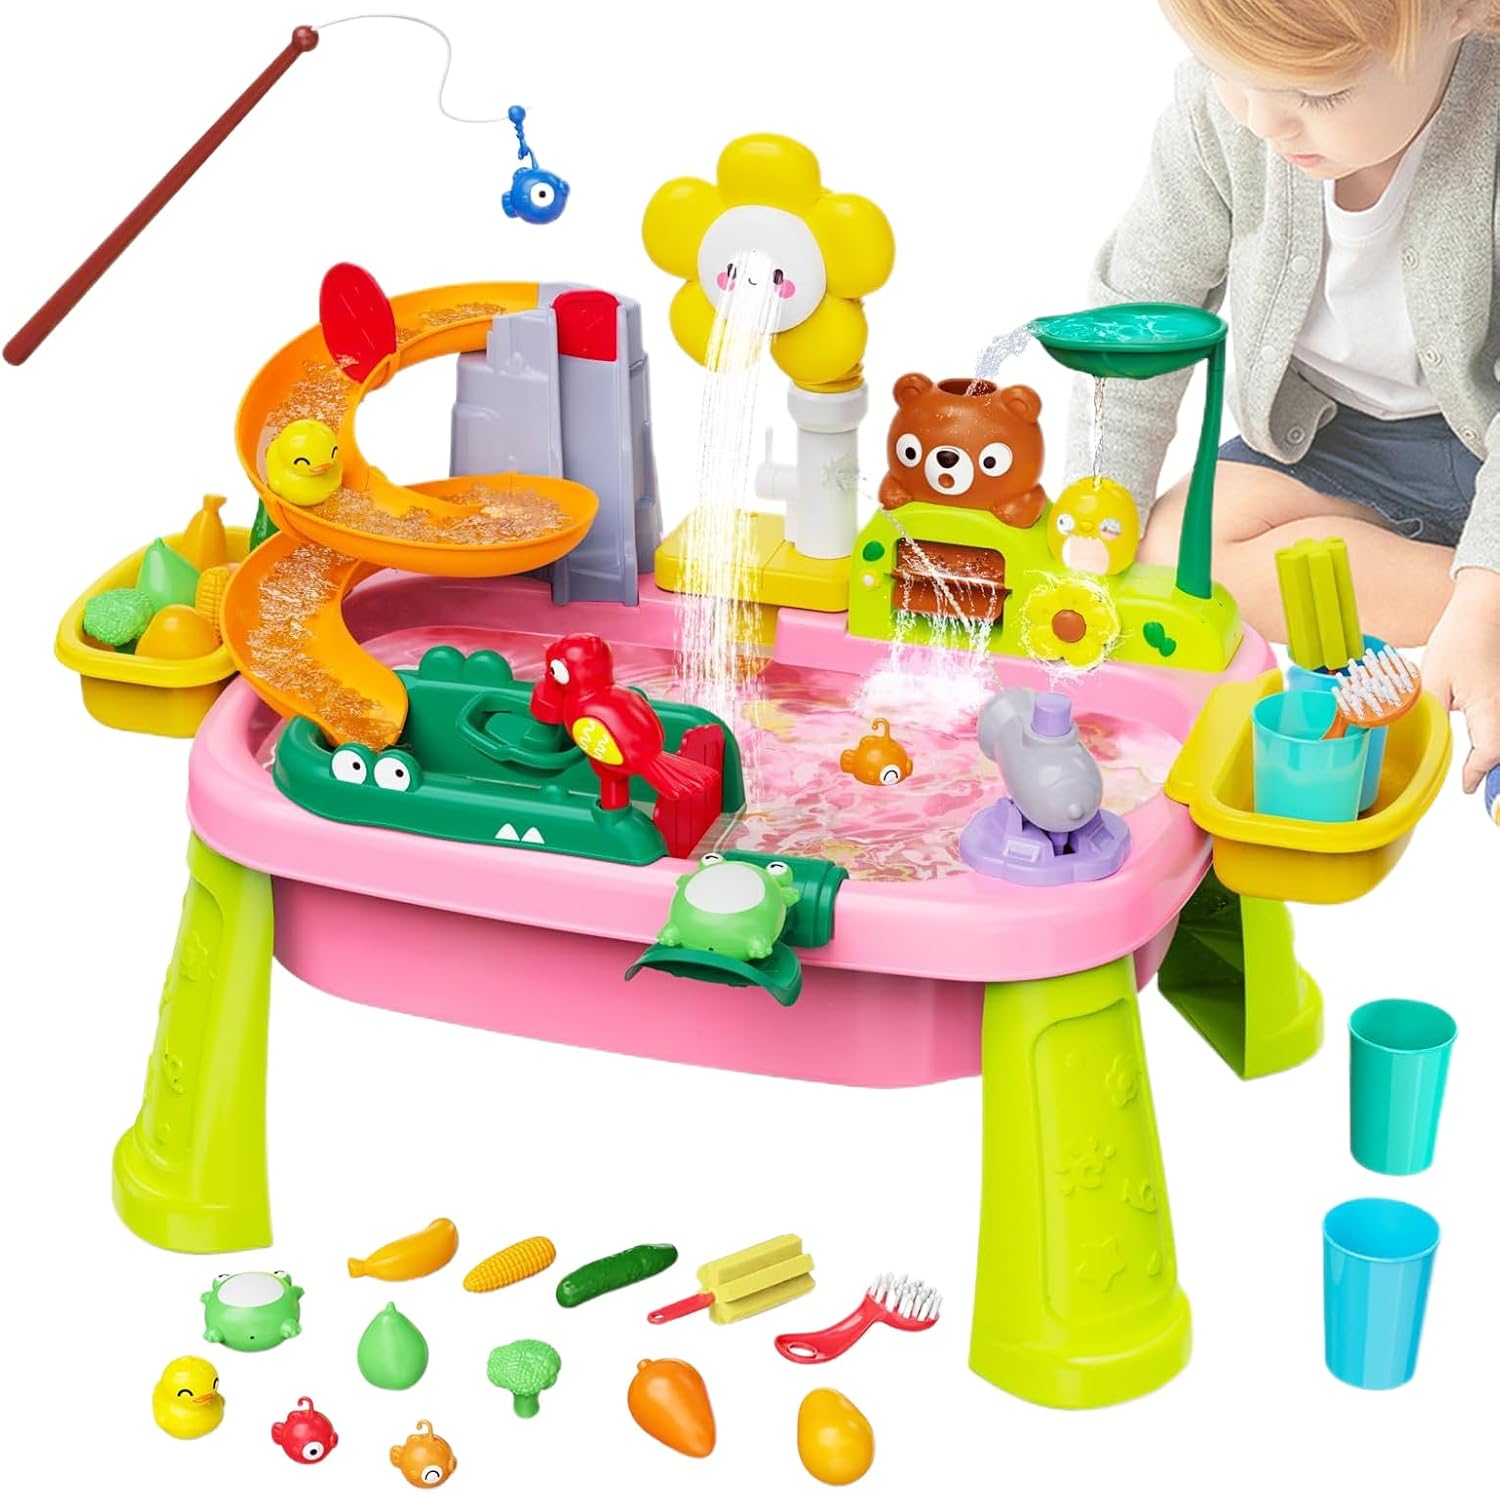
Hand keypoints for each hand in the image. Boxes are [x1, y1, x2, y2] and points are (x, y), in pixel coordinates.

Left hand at [1423, 568, 1499, 792]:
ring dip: (1491, 754)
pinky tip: (1480, 746)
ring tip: (1475, 771)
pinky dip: (1492, 738)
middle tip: (1471, 784)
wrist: (1485, 610)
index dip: (1475, 773)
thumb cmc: (1461, 637)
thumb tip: (1419, 738)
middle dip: (1488, 770)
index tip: (1464, 786)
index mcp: (1489, 706)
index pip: (1489, 753)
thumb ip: (1428, 711)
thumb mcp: (1432, 678)